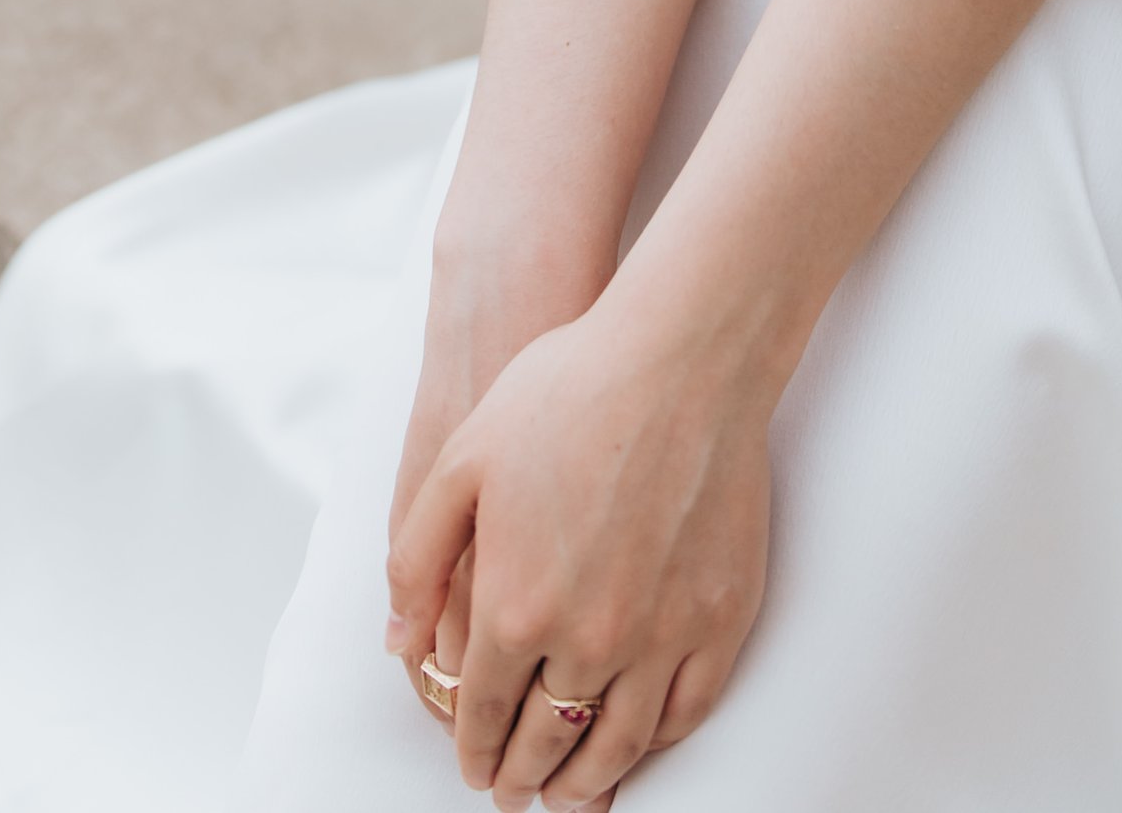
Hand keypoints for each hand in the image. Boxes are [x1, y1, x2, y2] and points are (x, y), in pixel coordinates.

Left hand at [386, 273, 774, 805]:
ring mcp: (661, 635)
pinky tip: (636, 744)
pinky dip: (654, 744)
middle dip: (522, 779)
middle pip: (546, 745)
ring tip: (569, 795)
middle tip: (513, 792)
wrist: (682, 353)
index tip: (474, 767)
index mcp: (513, 608)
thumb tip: (400, 646)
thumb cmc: (568, 390)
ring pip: (616, 748)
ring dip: (584, 784)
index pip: (483, 716)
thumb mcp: (460, 461)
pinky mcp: (721, 618)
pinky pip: (684, 713)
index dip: (474, 751)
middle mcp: (585, 640)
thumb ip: (416, 562)